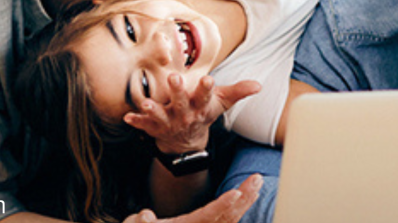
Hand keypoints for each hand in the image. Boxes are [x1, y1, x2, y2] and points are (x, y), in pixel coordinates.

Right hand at [123, 173, 262, 222]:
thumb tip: (145, 215)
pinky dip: (238, 207)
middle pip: (226, 215)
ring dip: (245, 199)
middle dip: (243, 197)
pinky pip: (226, 218)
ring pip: (230, 217)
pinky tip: (247, 196)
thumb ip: (141, 222)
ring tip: (256, 183)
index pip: (207, 215)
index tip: (236, 194)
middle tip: (257, 179)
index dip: (223, 205)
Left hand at [124, 74, 260, 154]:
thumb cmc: (203, 113)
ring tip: (147, 103)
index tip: (208, 79)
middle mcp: (185, 114)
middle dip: (177, 91)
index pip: (206, 96)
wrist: (187, 142)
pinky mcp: (154, 127)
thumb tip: (259, 85)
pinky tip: (127, 117)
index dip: (206, 88)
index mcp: (200, 106)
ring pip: (161, 116)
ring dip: (153, 109)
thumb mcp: (221, 103)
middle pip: (182, 103)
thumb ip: (238, 92)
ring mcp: (168, 122)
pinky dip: (136, 122)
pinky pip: (144, 125)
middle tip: (173, 77)